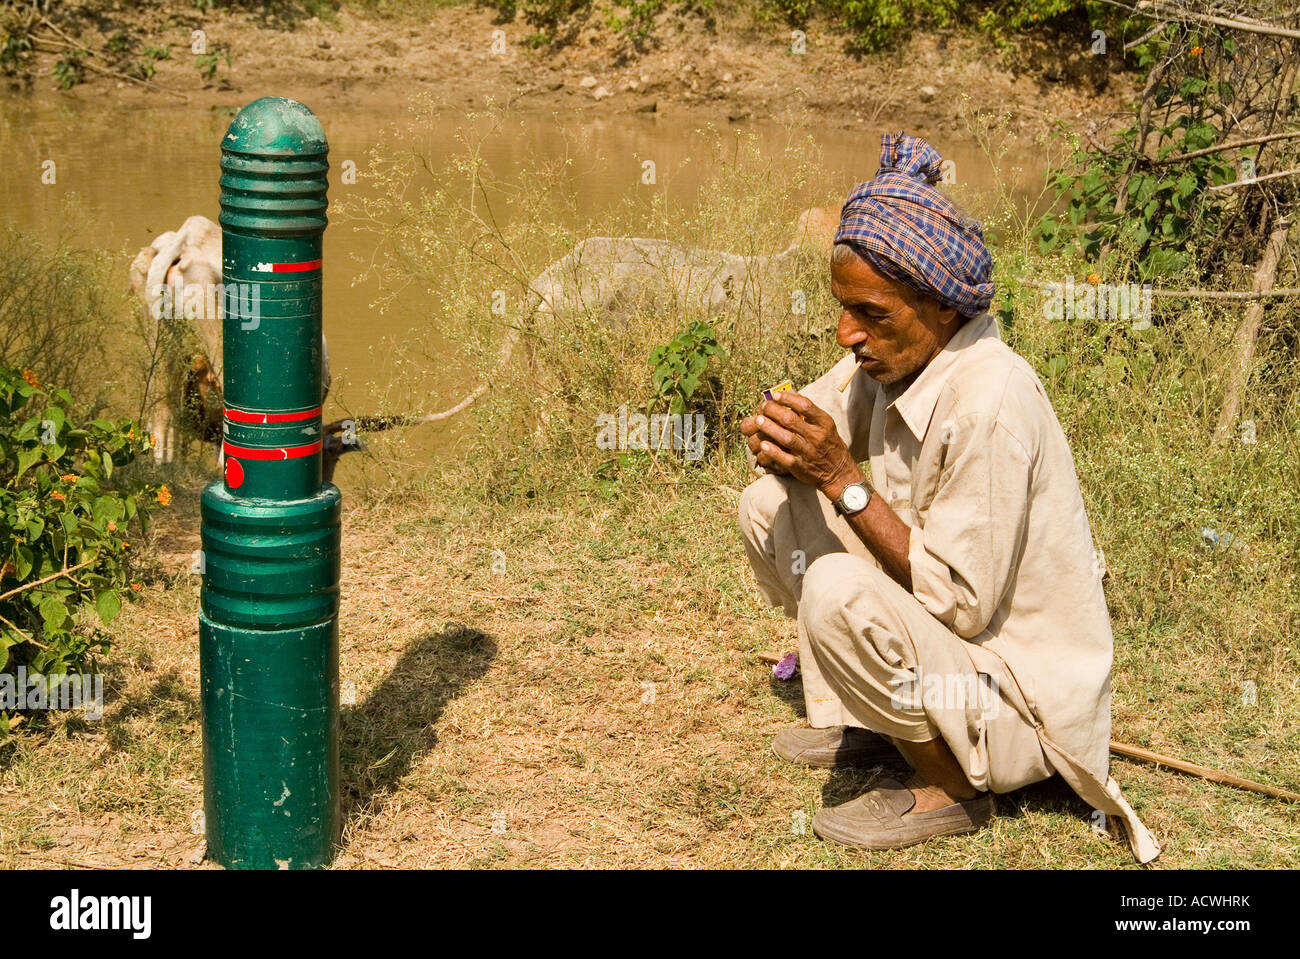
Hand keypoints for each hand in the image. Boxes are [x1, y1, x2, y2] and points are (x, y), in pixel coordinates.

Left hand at [743, 392, 863, 497]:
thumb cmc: (830, 445)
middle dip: (773, 411)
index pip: (805, 406)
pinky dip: (773, 451)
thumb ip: (810, 411)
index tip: (775, 395)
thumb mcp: (826, 425)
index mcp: (823, 423)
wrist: (839, 472)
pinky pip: (784, 458)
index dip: (788, 399)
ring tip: (758, 420)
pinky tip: (763, 444)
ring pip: (786, 438)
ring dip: (769, 428)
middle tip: (763, 407)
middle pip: (791, 420)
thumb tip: (792, 393)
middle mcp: (816, 436)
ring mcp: (808, 452)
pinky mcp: (800, 466)